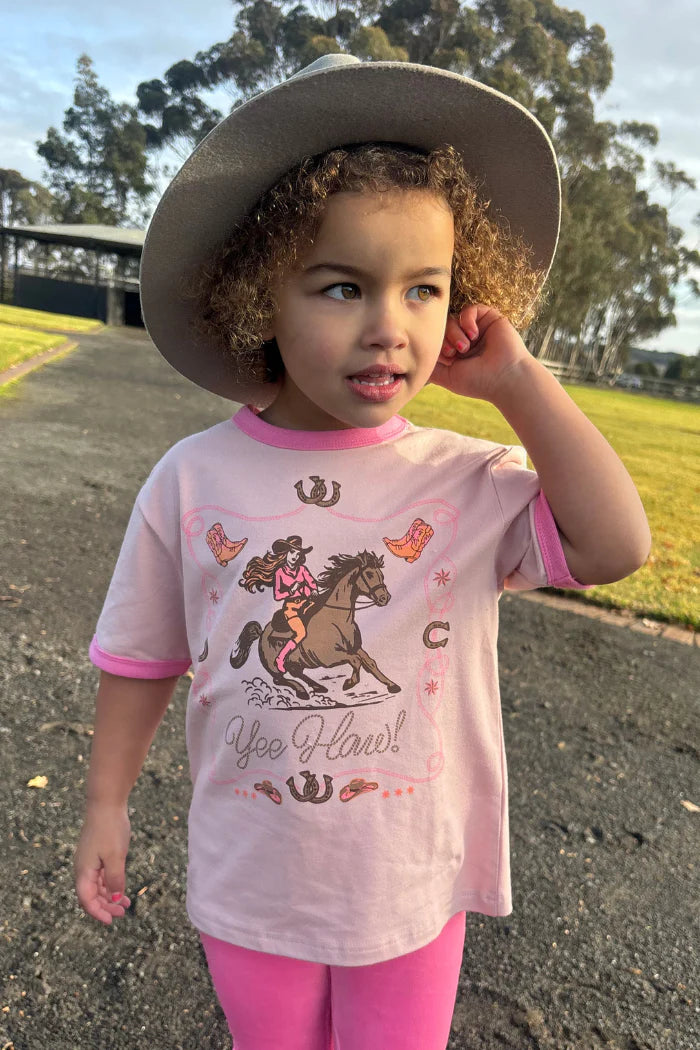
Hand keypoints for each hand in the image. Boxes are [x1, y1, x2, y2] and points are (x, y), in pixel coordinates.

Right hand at [74, 802, 132, 924]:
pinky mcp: (97, 854)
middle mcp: (84, 868)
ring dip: (109, 897)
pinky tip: (121, 889)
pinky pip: (101, 876)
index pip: (87, 900)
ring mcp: (90, 861)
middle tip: (122, 913)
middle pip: (91, 895)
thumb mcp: (116, 856)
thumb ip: (115, 879)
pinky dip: (110, 884)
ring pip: (97, 886)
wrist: (106, 803)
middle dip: (105, 907)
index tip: (111, 921)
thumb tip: (115, 899)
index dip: (98, 912)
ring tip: (125, 905)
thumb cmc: (110, 829)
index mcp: (84, 871)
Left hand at [430, 303, 529, 402]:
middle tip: (454, 353)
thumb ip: (430, 367)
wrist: (505, 378)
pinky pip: (469, 309)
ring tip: (465, 348)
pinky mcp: (488, 318)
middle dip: (443, 339)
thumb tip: (414, 359)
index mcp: (455, 354)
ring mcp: (476, 328)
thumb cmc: (478, 381)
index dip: (435, 346)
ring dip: (454, 332)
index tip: (445, 359)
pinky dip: (466, 320)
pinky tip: (473, 334)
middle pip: (441, 328)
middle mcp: (465, 340)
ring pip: (452, 318)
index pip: (435, 340)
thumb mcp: (447, 377)